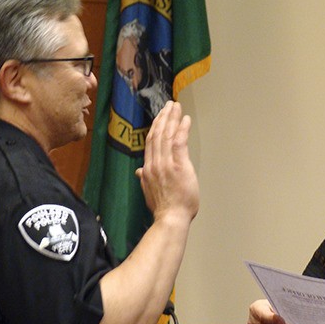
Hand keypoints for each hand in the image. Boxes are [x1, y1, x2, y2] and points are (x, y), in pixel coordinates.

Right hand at [135, 101, 198, 222]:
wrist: (170, 217)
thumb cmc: (163, 208)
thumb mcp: (149, 191)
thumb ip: (144, 179)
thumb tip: (139, 171)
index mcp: (147, 168)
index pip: (150, 142)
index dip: (155, 127)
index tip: (160, 117)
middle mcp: (154, 163)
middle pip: (157, 134)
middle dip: (163, 118)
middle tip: (169, 105)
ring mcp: (166, 163)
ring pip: (167, 135)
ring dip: (172, 119)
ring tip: (176, 107)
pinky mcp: (178, 165)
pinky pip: (179, 142)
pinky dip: (181, 129)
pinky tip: (185, 119)